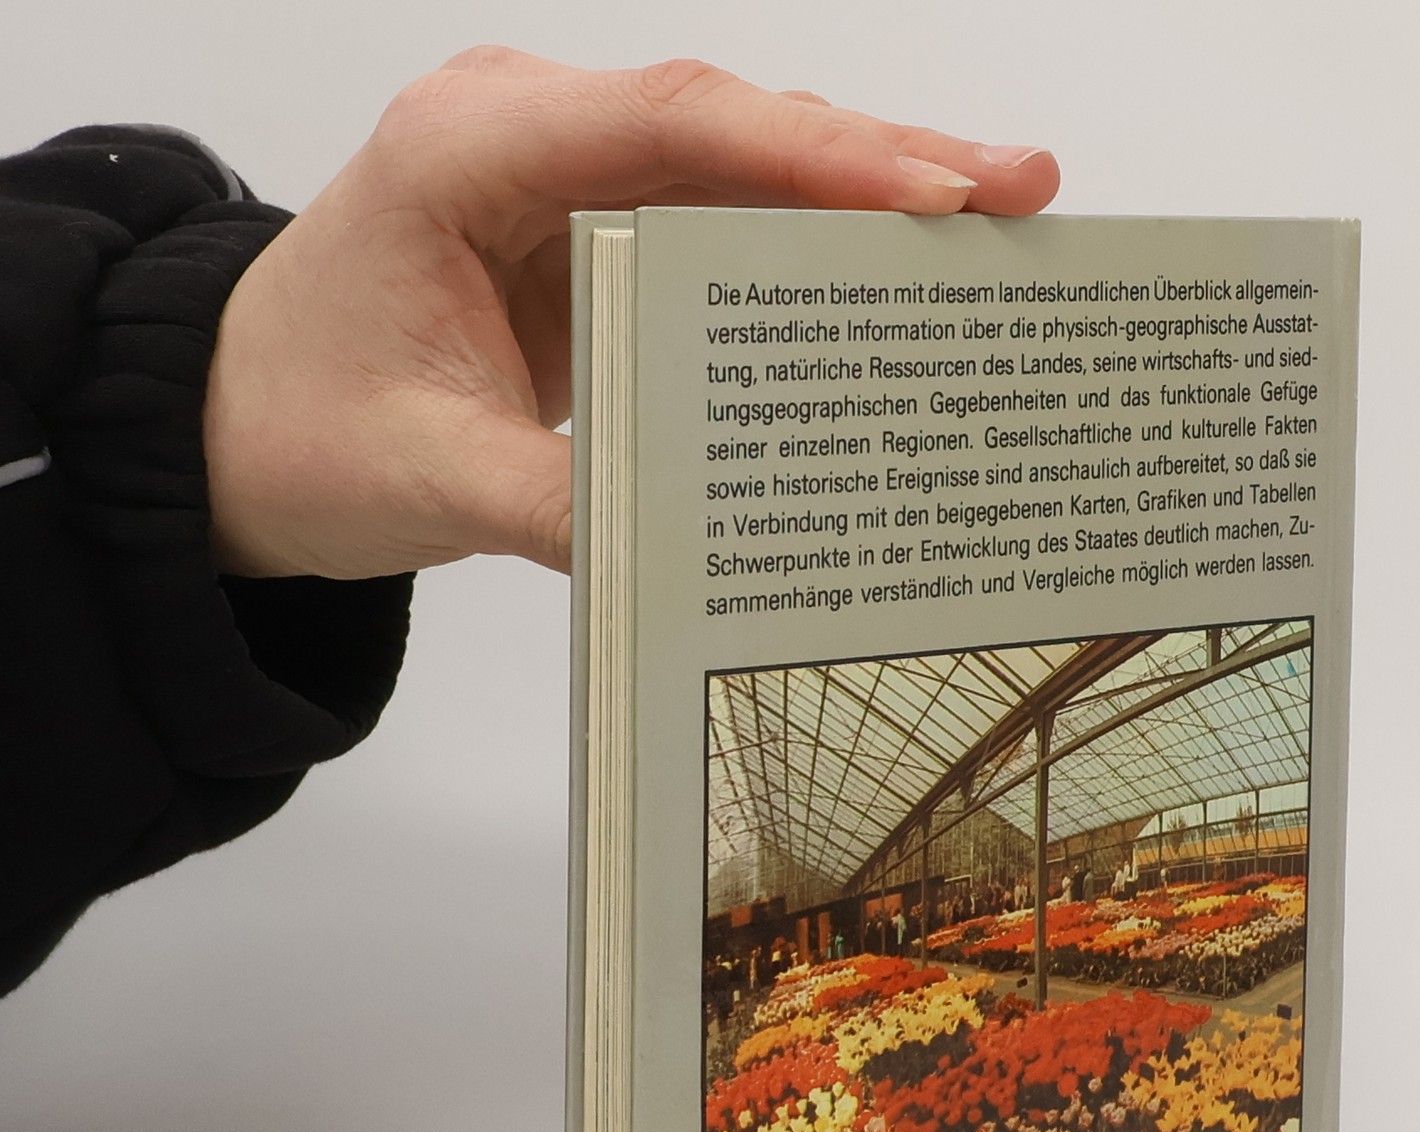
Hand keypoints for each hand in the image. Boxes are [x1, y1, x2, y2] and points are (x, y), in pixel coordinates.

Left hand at [202, 48, 1058, 578]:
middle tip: (1016, 195)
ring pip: (743, 166)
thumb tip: (702, 551)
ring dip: (867, 196)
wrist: (235, 431)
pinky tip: (899, 273)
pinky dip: (812, 250)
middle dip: (880, 160)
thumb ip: (558, 506)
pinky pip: (723, 225)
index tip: (929, 190)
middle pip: (732, 128)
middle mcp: (528, 136)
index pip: (667, 124)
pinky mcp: (597, 235)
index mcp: (466, 152)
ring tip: (996, 224)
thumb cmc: (300, 424)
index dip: (810, 153)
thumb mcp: (425, 476)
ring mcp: (569, 178)